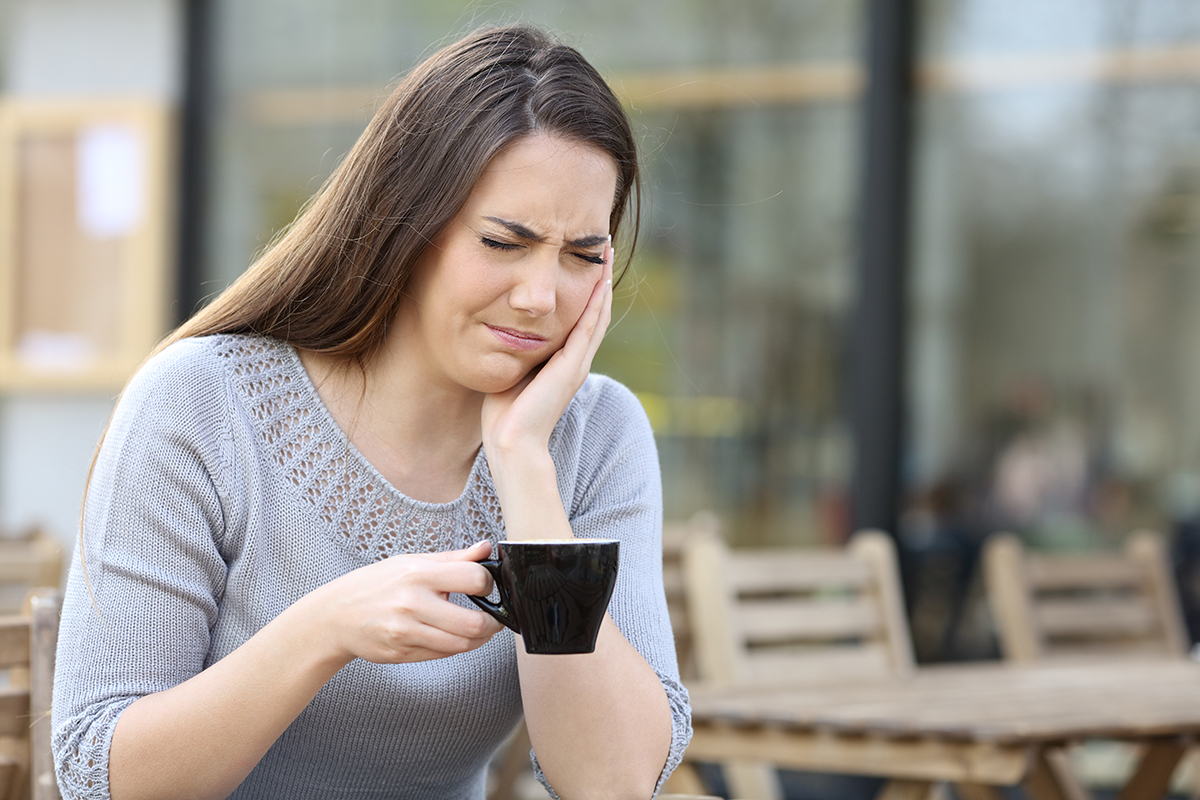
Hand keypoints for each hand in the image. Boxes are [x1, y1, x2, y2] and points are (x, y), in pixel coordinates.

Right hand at [303, 540, 503, 664]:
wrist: (336, 614)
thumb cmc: (376, 584)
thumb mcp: (412, 561)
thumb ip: (454, 558)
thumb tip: (486, 548)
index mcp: (418, 574)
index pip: (473, 579)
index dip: (488, 584)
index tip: (486, 587)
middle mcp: (412, 604)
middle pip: (473, 623)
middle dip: (492, 623)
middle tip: (494, 619)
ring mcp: (405, 632)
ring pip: (461, 645)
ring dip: (478, 639)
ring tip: (480, 630)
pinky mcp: (401, 653)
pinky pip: (441, 655)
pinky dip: (455, 647)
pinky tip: (453, 636)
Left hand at [481, 243, 613, 457]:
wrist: (512, 442)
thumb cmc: (504, 413)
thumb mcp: (511, 369)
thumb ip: (515, 349)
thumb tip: (499, 326)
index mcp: (562, 361)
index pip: (580, 317)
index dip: (585, 289)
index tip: (585, 260)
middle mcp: (576, 360)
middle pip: (595, 310)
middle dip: (600, 278)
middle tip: (605, 246)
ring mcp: (577, 363)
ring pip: (597, 313)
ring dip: (603, 282)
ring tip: (607, 253)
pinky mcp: (572, 366)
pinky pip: (589, 326)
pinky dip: (596, 302)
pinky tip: (600, 279)